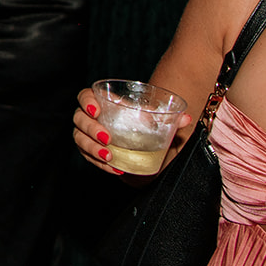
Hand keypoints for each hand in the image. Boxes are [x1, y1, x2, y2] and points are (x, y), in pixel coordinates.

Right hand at [72, 86, 189, 176]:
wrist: (138, 138)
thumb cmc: (141, 122)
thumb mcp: (154, 118)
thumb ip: (169, 118)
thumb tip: (186, 118)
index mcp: (101, 101)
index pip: (84, 96)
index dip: (86, 102)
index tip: (97, 111)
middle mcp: (90, 116)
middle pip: (79, 119)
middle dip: (90, 129)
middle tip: (108, 139)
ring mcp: (87, 134)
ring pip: (79, 138)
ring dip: (92, 148)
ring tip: (110, 157)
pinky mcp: (89, 150)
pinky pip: (87, 156)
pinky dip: (98, 163)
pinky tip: (113, 168)